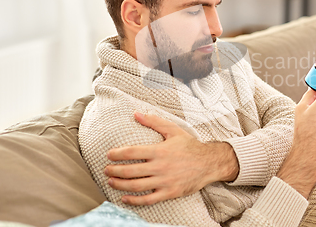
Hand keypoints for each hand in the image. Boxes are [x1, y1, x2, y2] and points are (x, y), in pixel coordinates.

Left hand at [104, 112, 238, 204]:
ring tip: (111, 181)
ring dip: (119, 185)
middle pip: (129, 171)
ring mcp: (164, 181)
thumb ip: (154, 121)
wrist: (209, 163)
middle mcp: (160, 167)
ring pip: (135, 186)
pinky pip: (148, 199)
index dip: (116, 154)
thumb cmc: (190, 146)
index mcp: (159, 150)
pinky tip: (124, 198)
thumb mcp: (173, 130)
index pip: (131, 152)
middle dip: (113, 171)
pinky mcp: (169, 192)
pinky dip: (133, 200)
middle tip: (106, 170)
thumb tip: (136, 114)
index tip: (109, 155)